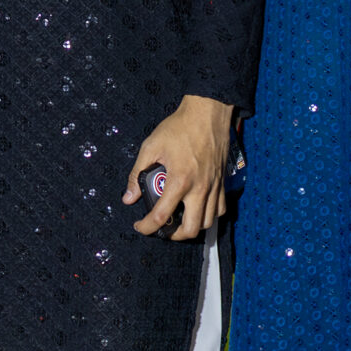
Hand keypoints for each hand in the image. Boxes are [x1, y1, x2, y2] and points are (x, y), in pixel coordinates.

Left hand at [124, 95, 233, 238]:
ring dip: (192, 228)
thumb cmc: (178, 128)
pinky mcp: (222, 183)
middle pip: (191, 229)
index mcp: (180, 180)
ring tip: (178, 222)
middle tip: (161, 230)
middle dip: (173, 236)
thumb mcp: (150, 147)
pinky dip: (208, 216)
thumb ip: (137, 174)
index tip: (140, 226)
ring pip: (208, 223)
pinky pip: (219, 210)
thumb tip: (128, 197)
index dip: (147, 227)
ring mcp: (214, 187)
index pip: (162, 216)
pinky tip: (196, 210)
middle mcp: (200, 188)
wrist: (207, 114)